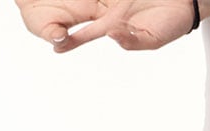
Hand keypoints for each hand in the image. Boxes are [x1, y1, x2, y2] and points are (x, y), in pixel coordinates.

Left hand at [15, 0, 196, 51]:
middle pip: (82, 10)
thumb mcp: (153, 39)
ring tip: (50, 4)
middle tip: (38, 14)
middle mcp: (111, 8)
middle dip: (65, 14)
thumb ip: (132, 40)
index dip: (72, 41)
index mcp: (115, 24)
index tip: (55, 48)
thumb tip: (111, 35)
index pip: (87, 33)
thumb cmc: (171, 21)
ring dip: (76, 3)